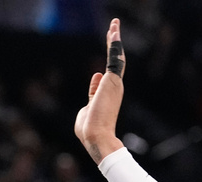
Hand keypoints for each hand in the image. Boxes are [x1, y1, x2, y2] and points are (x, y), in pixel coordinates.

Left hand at [75, 18, 126, 163]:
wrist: (96, 136)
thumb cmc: (89, 130)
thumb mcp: (85, 111)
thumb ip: (89, 98)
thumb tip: (93, 86)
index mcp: (105, 97)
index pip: (103, 82)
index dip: (99, 75)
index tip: (97, 71)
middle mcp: (113, 88)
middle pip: (114, 63)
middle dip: (113, 46)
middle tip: (113, 31)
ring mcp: (114, 84)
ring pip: (116, 57)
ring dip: (115, 39)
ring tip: (114, 24)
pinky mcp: (113, 80)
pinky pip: (114, 57)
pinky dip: (114, 43)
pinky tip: (113, 30)